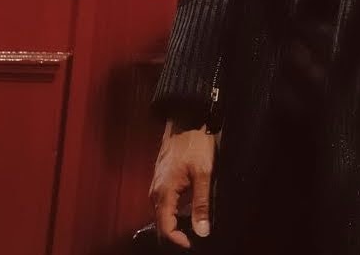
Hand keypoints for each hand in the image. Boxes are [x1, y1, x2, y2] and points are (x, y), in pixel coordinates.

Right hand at [150, 119, 215, 248]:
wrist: (187, 118)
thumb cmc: (195, 142)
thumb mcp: (204, 173)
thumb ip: (202, 203)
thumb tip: (202, 230)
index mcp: (163, 193)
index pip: (166, 228)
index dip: (179, 240)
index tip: (194, 244)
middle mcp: (156, 191)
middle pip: (162, 224)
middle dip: (177, 234)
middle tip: (195, 238)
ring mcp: (157, 184)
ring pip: (163, 213)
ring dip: (176, 223)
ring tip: (194, 228)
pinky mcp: (162, 179)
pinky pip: (165, 203)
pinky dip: (175, 212)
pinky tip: (189, 211)